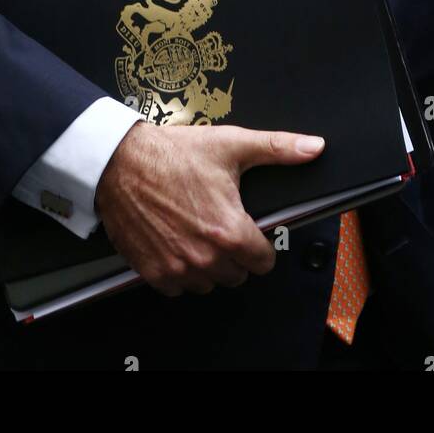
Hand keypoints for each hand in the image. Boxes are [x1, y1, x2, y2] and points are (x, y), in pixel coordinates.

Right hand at [93, 122, 325, 296]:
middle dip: (234, 253)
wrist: (120, 162)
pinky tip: (176, 242)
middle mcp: (205, 257)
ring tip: (198, 232)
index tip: (249, 230)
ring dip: (208, 265)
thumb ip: (278, 148)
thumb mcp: (231, 144)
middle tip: (219, 224)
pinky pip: (177, 288)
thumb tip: (313, 147)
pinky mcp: (152, 272)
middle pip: (237, 275)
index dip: (260, 244)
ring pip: (208, 283)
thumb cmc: (172, 154)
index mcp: (230, 231)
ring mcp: (177, 268)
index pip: (263, 263)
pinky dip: (179, 271)